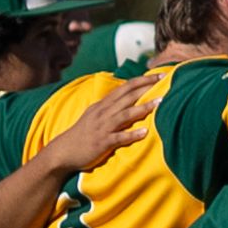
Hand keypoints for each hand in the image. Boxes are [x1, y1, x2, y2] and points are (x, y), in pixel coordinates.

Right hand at [45, 75, 162, 171]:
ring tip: (160, 102)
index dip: (141, 80)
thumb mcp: (95, 115)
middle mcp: (103, 113)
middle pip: (127, 96)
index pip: (124, 88)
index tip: (159, 75)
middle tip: (164, 80)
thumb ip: (111, 107)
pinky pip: (118, 137)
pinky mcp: (102, 143)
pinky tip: (144, 133)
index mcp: (103, 105)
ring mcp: (102, 127)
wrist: (63, 152)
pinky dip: (131, 135)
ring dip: (143, 108)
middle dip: (146, 87)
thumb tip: (128, 98)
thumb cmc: (83, 134)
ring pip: (124, 114)